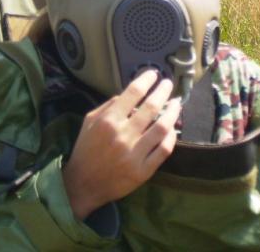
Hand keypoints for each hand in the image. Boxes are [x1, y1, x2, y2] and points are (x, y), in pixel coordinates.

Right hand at [62, 71, 180, 219]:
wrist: (83, 184)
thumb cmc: (86, 149)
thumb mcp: (89, 121)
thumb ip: (109, 105)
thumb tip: (129, 94)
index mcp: (108, 121)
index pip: (133, 93)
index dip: (146, 80)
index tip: (153, 74)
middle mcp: (123, 135)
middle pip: (151, 107)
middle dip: (163, 91)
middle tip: (168, 84)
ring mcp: (134, 154)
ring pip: (162, 128)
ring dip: (173, 112)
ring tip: (176, 103)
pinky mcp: (143, 171)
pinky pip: (164, 150)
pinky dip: (171, 137)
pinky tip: (173, 129)